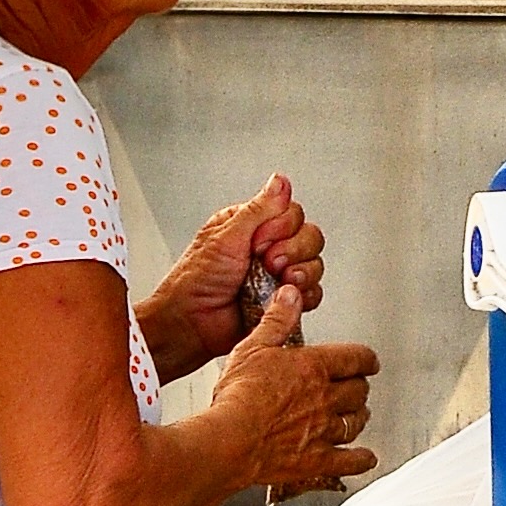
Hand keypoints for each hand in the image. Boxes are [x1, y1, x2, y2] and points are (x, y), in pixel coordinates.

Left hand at [137, 170, 325, 383]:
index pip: (291, 212)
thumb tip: (280, 181)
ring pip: (314, 263)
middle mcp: (267, 247)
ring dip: (301, 271)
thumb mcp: (225, 236)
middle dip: (293, 249)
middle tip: (267, 262)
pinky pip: (312, 294)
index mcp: (251, 225)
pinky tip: (283, 296)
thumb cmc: (196, 281)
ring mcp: (277, 275)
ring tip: (277, 280)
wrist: (190, 324)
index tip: (257, 241)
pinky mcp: (284, 301)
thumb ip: (258, 209)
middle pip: (309, 236)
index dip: (281, 227)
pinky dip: (304, 295)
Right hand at [204, 282, 377, 499]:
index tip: (368, 361)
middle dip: (360, 387)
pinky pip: (349, 460)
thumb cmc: (238, 396)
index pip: (355, 358)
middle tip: (359, 386)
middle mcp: (325, 398)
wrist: (231, 439)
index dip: (366, 359)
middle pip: (358, 391)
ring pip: (355, 422)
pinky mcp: (316, 460)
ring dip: (360, 418)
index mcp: (313, 367)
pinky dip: (361, 460)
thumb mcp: (253, 347)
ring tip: (359, 416)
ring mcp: (323, 431)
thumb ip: (276, 321)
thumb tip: (290, 296)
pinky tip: (365, 460)